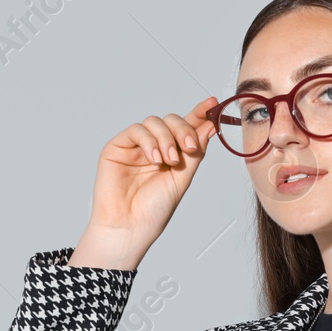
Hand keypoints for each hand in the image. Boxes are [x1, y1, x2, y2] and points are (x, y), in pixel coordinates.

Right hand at [69, 97, 218, 269]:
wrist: (129, 227)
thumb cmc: (153, 210)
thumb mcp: (182, 178)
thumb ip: (195, 152)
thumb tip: (209, 126)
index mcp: (171, 154)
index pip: (186, 128)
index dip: (199, 113)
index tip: (213, 103)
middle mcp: (154, 147)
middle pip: (171, 121)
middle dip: (184, 130)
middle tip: (190, 147)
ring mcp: (135, 147)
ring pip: (154, 122)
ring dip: (166, 138)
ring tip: (169, 161)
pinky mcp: (117, 147)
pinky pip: (136, 130)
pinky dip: (148, 141)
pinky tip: (154, 159)